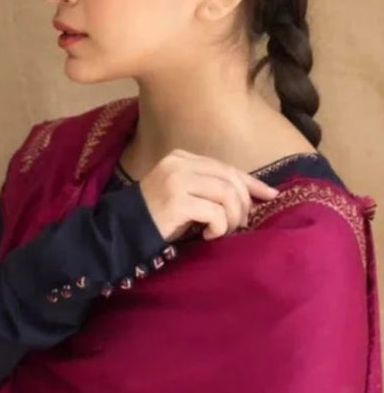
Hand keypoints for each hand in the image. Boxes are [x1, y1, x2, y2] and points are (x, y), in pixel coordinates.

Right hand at [138, 148, 279, 242]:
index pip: (227, 167)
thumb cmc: (156, 217)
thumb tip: (254, 196)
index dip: (252, 182)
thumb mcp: (184, 194)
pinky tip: (208, 235)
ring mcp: (177, 180)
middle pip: (231, 179)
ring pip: (227, 194)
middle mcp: (180, 163)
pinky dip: (219, 227)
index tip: (270, 196)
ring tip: (222, 232)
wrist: (121, 230)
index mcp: (182, 157)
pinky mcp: (177, 201)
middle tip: (240, 225)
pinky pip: (215, 213)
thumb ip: (210, 188)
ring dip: (232, 219)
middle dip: (243, 204)